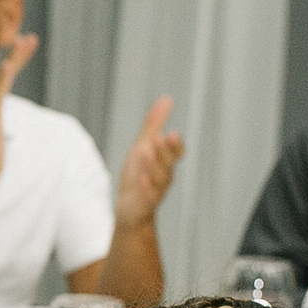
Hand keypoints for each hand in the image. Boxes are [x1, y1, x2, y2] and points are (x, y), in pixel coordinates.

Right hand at [0, 34, 38, 188]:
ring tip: (22, 43)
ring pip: (0, 81)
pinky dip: (1, 80)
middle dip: (17, 55)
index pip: (1, 79)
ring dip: (13, 61)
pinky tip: (7, 67)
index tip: (22, 46)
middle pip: (3, 75)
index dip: (12, 62)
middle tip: (29, 38)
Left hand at [116, 95, 182, 226]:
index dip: (175, 145)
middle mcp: (164, 175)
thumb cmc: (139, 175)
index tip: (171, 134)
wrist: (130, 209)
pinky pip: (148, 196)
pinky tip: (141, 179)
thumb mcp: (144, 146)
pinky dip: (146, 187)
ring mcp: (154, 189)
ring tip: (147, 152)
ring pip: (159, 177)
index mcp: (165, 161)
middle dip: (167, 150)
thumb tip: (166, 99)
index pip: (176, 152)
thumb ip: (154, 124)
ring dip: (154, 165)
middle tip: (164, 137)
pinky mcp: (144, 203)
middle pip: (169, 162)